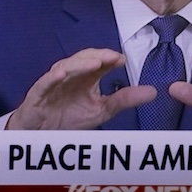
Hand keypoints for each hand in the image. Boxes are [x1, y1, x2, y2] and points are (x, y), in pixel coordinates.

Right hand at [7, 48, 154, 129]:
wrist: (42, 135)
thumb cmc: (69, 117)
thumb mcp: (101, 110)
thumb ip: (124, 100)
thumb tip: (153, 91)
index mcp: (85, 77)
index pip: (99, 62)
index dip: (110, 58)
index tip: (123, 60)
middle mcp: (70, 75)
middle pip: (83, 59)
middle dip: (98, 56)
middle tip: (112, 57)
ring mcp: (54, 82)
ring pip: (66, 66)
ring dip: (80, 63)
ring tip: (95, 62)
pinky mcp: (39, 92)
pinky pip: (46, 82)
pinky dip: (54, 77)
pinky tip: (63, 73)